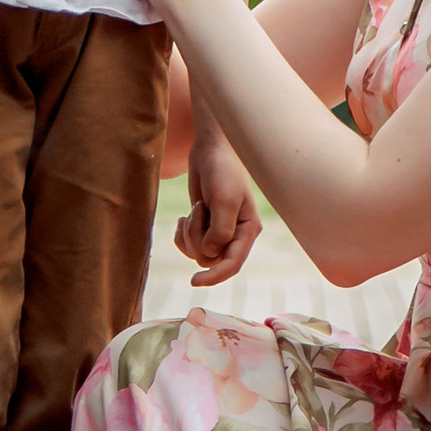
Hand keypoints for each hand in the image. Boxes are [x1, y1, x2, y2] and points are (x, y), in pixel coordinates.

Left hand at [176, 130, 260, 287]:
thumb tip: (209, 255)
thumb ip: (220, 231)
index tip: (194, 281)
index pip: (232, 264)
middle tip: (197, 211)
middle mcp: (235, 235)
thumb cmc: (222, 170)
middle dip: (197, 238)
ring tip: (196, 208)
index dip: (215, 276)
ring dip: (190, 233)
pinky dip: (182, 233)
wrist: (210, 149)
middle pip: (210, 258)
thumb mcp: (224, 199)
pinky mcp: (203, 226)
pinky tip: (185, 216)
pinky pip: (188, 244)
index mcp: (248, 231)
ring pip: (197, 251)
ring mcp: (219, 232)